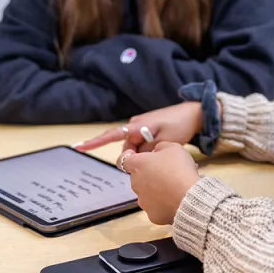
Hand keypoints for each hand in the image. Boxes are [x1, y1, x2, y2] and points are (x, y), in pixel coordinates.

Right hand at [74, 102, 203, 153]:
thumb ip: (146, 152)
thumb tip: (133, 158)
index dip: (95, 143)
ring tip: (163, 152)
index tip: (79, 147)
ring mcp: (141, 127)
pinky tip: (160, 150)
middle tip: (155, 158)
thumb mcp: (164, 143)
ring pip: (135, 149)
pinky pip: (142, 145)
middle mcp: (135, 125)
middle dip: (135, 158)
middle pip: (126, 149)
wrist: (194, 114)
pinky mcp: (148, 130)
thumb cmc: (180, 125)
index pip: (111, 135)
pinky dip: (148, 151)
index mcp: (136, 126)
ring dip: (144, 155)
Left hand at [122, 142, 200, 224]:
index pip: (123, 160)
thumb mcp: (173, 147)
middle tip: (168, 172)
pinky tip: (176, 200)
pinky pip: (157, 207)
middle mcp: (135, 183)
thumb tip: (156, 151)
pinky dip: (164, 204)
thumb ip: (160, 147)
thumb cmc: (180, 169)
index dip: (129, 157)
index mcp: (138, 165)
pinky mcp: (152, 215)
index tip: (137, 156)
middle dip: (150, 174)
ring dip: (157, 190)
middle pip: (139, 177)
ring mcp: (143, 201)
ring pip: (147, 193)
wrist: (190, 197)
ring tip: (175, 187)